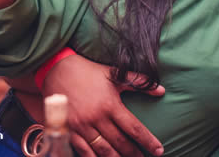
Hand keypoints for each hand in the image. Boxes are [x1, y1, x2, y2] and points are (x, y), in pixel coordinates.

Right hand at [42, 54, 164, 156]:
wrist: (57, 69)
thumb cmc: (89, 71)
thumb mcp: (115, 74)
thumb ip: (139, 82)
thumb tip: (161, 90)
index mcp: (110, 104)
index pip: (133, 128)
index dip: (147, 140)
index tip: (158, 150)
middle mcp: (96, 118)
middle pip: (119, 143)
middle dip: (133, 153)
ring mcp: (81, 127)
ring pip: (102, 151)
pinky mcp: (68, 131)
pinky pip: (83, 152)